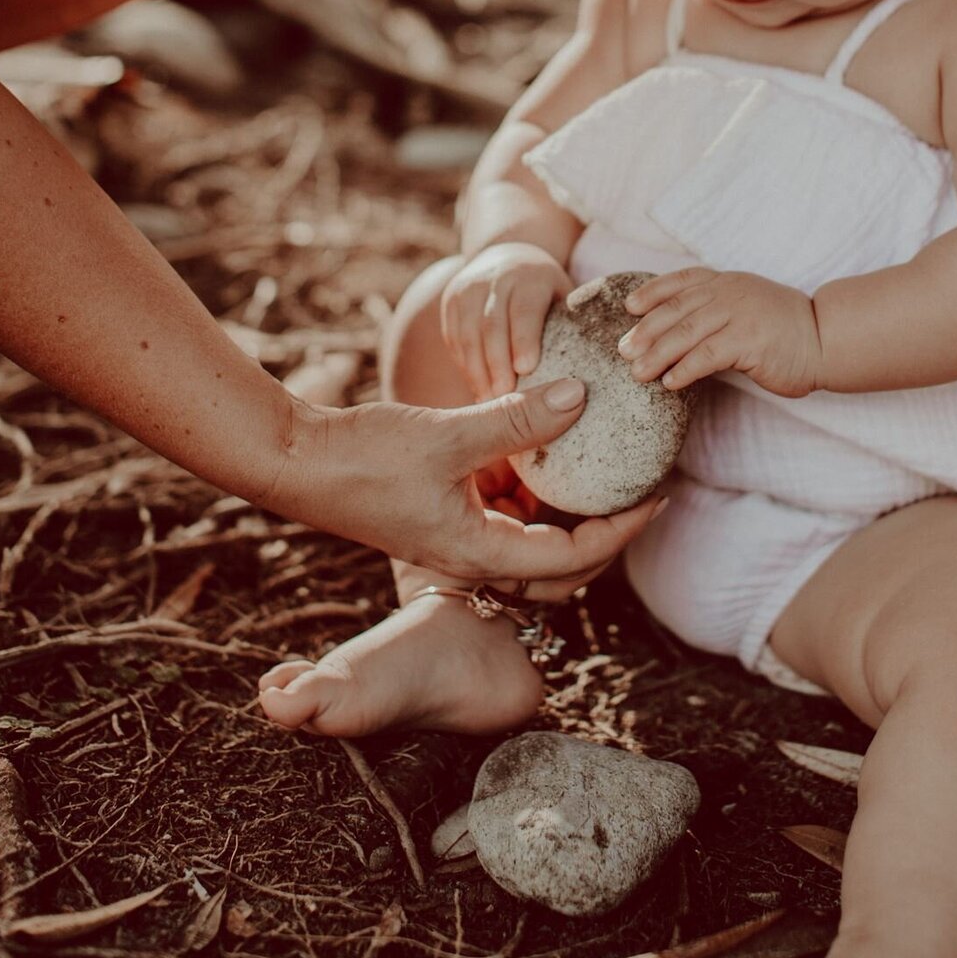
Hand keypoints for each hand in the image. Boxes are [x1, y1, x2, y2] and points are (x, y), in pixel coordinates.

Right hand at [270, 376, 661, 588]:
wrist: (295, 461)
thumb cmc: (365, 457)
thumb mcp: (449, 434)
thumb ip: (517, 418)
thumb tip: (583, 395)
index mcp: (479, 553)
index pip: (574, 557)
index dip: (624, 529)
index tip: (661, 496)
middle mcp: (472, 556)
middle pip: (561, 562)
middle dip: (608, 529)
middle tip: (646, 489)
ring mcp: (455, 538)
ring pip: (532, 539)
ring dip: (570, 512)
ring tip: (607, 470)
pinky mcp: (441, 514)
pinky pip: (505, 515)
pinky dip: (534, 494)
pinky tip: (546, 453)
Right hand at [440, 242, 571, 398]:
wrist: (510, 258)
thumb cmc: (548, 292)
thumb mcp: (563, 298)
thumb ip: (570, 328)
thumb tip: (578, 382)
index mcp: (530, 276)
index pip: (525, 309)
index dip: (524, 339)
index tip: (526, 370)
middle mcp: (495, 277)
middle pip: (492, 325)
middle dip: (496, 365)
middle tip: (504, 400)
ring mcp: (468, 287)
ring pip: (467, 334)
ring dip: (476, 372)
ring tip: (488, 403)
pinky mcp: (450, 301)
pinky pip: (453, 338)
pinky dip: (464, 366)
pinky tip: (476, 390)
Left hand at [618, 268, 823, 398]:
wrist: (826, 338)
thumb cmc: (785, 329)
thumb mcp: (747, 306)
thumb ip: (716, 310)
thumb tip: (675, 331)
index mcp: (727, 282)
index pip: (681, 281)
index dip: (652, 292)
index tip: (629, 308)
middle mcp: (730, 293)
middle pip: (676, 310)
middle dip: (646, 331)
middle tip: (623, 351)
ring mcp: (740, 314)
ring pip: (686, 333)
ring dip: (657, 354)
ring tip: (637, 372)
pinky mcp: (750, 341)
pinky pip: (708, 355)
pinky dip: (685, 369)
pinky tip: (670, 383)